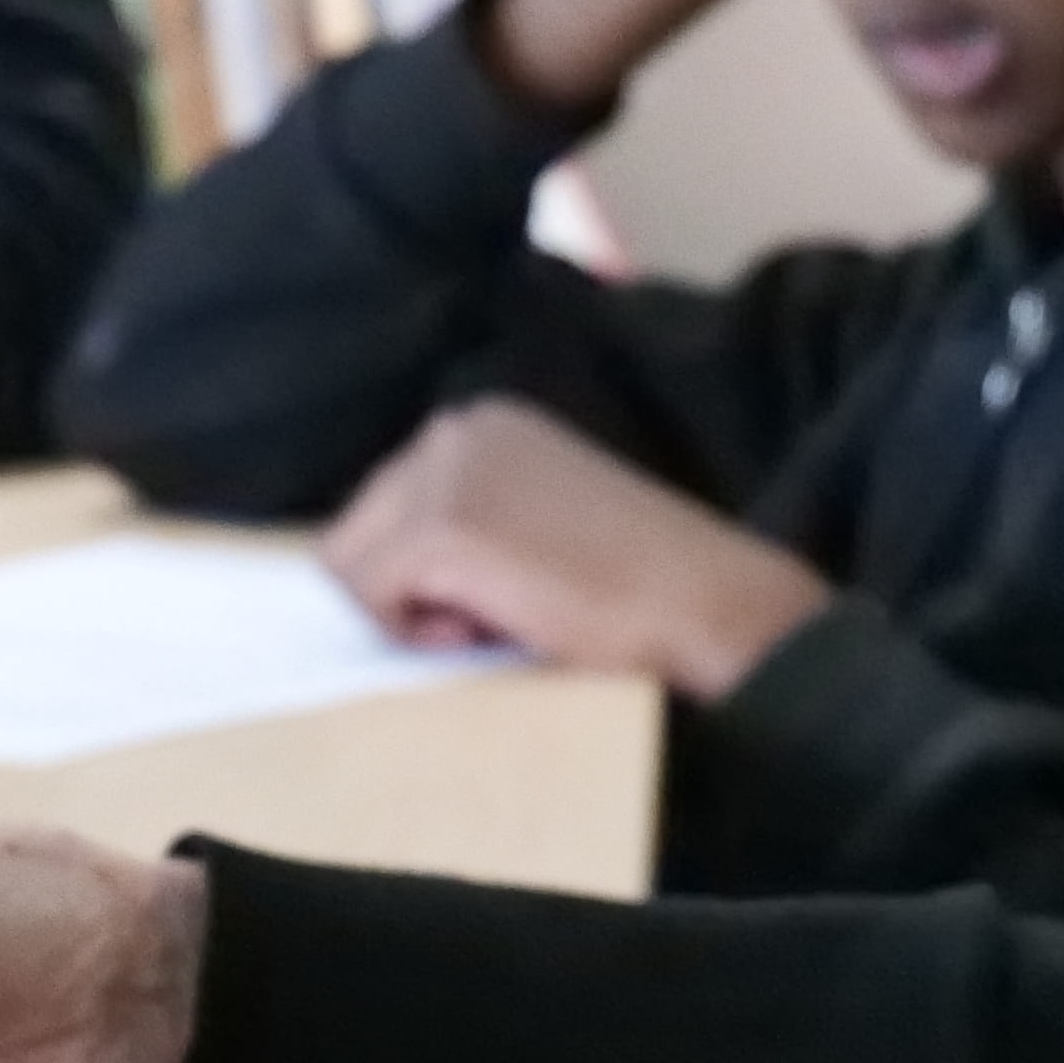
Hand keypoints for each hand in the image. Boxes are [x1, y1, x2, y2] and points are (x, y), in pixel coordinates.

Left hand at [321, 399, 834, 697]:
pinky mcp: (445, 526)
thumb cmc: (640, 589)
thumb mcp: (540, 525)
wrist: (710, 607)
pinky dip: (417, 637)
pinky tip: (493, 631)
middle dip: (402, 595)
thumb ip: (471, 524)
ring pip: (353, 569)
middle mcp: (457, 429)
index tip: (495, 598)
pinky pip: (371, 598)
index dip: (417, 579)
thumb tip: (384, 582)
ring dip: (411, 618)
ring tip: (499, 623)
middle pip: (353, 534)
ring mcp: (448, 472)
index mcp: (484, 424)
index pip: (385, 508)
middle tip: (496, 618)